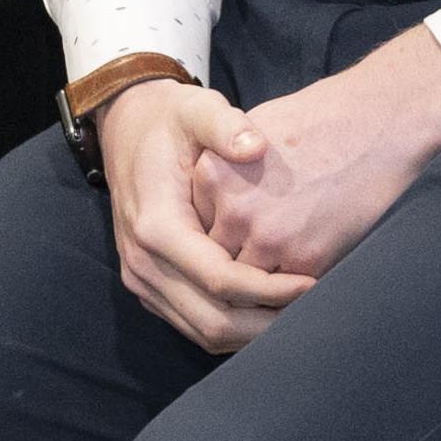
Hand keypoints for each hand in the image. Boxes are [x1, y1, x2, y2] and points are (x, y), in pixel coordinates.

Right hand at [95, 78, 317, 352]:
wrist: (127, 130)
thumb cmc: (171, 121)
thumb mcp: (197, 108)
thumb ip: (224, 125)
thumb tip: (256, 145)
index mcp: (157, 226)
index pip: (220, 279)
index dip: (269, 289)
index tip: (311, 284)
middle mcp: (144, 262)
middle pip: (212, 320)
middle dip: (265, 323)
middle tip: (313, 310)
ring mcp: (143, 279)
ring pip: (202, 331)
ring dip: (250, 332)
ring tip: (298, 316)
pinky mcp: (150, 285)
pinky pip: (193, 322)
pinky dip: (232, 325)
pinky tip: (268, 311)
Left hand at [191, 25, 440, 277]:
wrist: (383, 120)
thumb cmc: (325, 119)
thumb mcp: (255, 130)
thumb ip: (225, 171)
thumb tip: (212, 205)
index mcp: (213, 174)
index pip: (194, 229)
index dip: (212, 238)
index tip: (229, 239)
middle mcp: (233, 209)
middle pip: (215, 261)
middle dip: (228, 270)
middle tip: (245, 274)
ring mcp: (269, 238)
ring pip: (245, 286)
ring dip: (254, 293)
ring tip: (266, 293)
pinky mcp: (306, 259)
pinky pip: (283, 295)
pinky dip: (286, 296)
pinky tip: (295, 289)